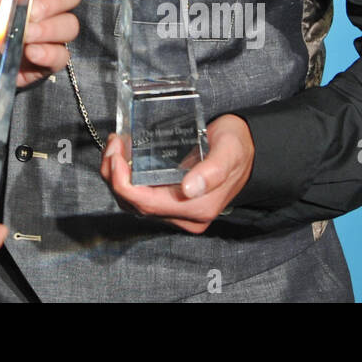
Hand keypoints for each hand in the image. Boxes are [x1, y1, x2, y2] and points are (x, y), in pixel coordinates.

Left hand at [0, 0, 80, 87]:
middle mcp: (48, 2)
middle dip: (55, 0)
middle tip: (32, 11)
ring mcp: (51, 30)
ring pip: (70, 24)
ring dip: (50, 29)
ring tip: (26, 34)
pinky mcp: (49, 57)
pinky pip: (62, 55)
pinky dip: (49, 53)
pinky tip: (30, 52)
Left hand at [99, 114, 254, 233]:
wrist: (249, 149)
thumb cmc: (238, 147)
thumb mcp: (229, 152)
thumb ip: (212, 171)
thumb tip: (188, 189)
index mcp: (197, 209)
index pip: (146, 205)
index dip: (123, 183)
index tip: (115, 156)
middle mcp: (185, 216)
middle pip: (135, 205)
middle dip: (114, 176)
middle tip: (113, 144)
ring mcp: (177, 210)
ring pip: (133, 202)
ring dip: (117, 177)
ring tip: (115, 146)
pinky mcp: (172, 200)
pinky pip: (140, 195)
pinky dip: (126, 177)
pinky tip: (124, 155)